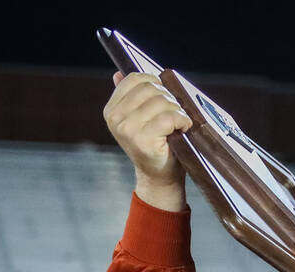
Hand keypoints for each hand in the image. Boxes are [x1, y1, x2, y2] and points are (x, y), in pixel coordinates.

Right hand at [103, 72, 191, 211]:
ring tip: (178, 123)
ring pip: (161, 101)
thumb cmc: (154, 144)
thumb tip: (118, 74)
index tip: (164, 96)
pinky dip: (182, 121)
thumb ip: (130, 96)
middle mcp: (115, 119)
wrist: (158, 175)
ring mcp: (127, 130)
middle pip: (150, 88)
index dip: (155, 82)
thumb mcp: (139, 118)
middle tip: (174, 113)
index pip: (134, 79)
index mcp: (111, 110)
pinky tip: (182, 128)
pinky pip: (169, 117)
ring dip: (177, 111)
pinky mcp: (143, 140)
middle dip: (169, 98)